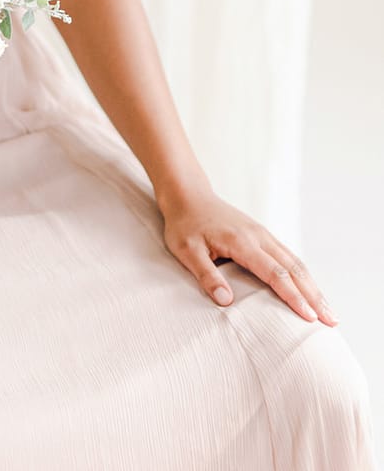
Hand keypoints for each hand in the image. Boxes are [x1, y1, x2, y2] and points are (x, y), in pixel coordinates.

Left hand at [158, 187, 338, 325]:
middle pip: (294, 268)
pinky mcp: (261, 235)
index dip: (293, 296)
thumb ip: (206, 274)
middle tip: (332, 321)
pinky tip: (309, 289)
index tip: (309, 317)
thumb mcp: (186, 250)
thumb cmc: (184, 224)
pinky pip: (288, 256)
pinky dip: (302, 275)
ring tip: (329, 311)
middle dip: (314, 295)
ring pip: (295, 261)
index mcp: (241, 241)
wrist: (188, 195)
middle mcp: (258, 236)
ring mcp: (262, 234)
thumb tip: (226, 301)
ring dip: (313, 286)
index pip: (274, 273)